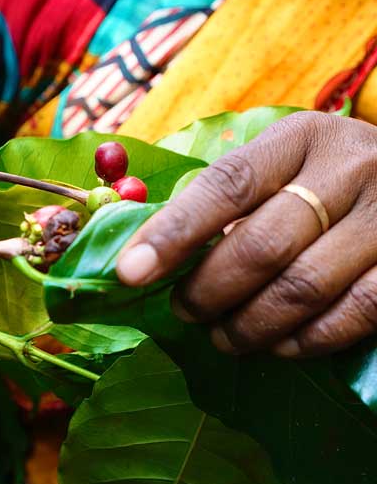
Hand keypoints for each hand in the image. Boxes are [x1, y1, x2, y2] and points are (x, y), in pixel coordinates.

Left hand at [117, 112, 376, 357]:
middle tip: (184, 311)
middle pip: (262, 244)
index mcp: (301, 138)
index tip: (130, 272)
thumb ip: (232, 197)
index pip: (227, 184)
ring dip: (250, 324)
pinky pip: (356, 313)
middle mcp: (349, 169)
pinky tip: (280, 346)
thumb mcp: (284, 162)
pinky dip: (307, 339)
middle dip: (208, 290)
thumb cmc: (328, 177)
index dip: (174, 232)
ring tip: (223, 337)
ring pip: (304, 286)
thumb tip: (156, 254)